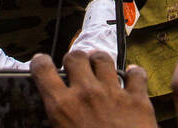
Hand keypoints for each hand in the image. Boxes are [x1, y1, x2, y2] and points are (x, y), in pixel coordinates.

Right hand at [31, 52, 155, 127]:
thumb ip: (56, 124)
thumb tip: (53, 121)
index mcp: (62, 107)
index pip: (43, 70)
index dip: (40, 63)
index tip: (41, 63)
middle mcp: (86, 94)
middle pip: (75, 57)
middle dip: (73, 60)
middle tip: (74, 69)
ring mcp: (113, 93)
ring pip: (103, 59)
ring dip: (98, 61)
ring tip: (98, 67)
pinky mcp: (138, 99)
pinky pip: (136, 74)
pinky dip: (134, 73)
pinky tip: (131, 76)